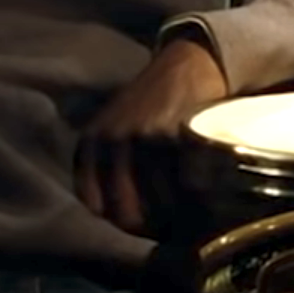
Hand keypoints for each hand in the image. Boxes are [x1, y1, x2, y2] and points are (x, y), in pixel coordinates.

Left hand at [76, 35, 229, 236]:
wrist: (186, 63)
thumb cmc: (152, 103)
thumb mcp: (114, 130)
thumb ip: (109, 169)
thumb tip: (123, 221)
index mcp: (90, 145)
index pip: (96, 207)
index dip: (121, 223)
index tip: (145, 226)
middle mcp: (110, 144)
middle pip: (126, 212)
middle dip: (152, 227)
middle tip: (172, 230)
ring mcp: (142, 140)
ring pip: (158, 205)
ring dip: (178, 218)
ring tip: (191, 217)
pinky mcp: (174, 136)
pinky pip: (184, 186)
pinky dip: (195, 199)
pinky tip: (203, 197)